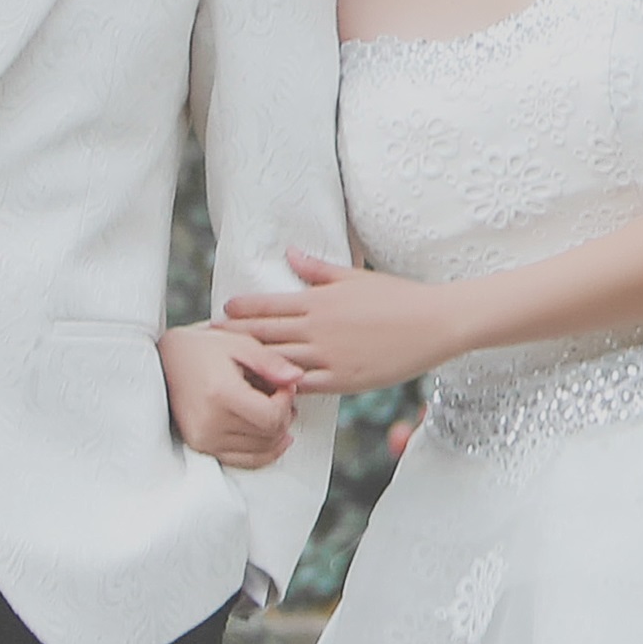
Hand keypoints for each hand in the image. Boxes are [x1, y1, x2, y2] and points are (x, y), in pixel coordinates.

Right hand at [161, 320, 303, 468]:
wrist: (164, 361)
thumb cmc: (201, 349)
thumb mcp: (240, 344)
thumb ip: (271, 362)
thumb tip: (297, 377)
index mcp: (220, 395)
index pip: (272, 417)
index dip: (287, 401)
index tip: (284, 386)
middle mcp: (210, 422)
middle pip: (269, 435)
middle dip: (284, 415)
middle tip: (279, 395)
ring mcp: (204, 439)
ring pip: (261, 450)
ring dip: (275, 431)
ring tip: (270, 408)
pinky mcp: (201, 447)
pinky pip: (244, 461)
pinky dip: (263, 450)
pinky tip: (271, 434)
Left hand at [216, 252, 472, 397]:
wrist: (434, 323)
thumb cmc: (397, 296)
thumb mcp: (355, 277)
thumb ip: (318, 269)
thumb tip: (289, 252)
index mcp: (318, 301)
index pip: (268, 306)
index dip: (241, 310)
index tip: (222, 312)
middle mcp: (317, 329)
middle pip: (264, 335)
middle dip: (235, 338)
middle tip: (208, 342)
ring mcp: (329, 357)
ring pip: (278, 362)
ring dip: (252, 365)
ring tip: (227, 369)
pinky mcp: (343, 380)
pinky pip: (303, 386)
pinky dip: (283, 388)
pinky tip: (268, 391)